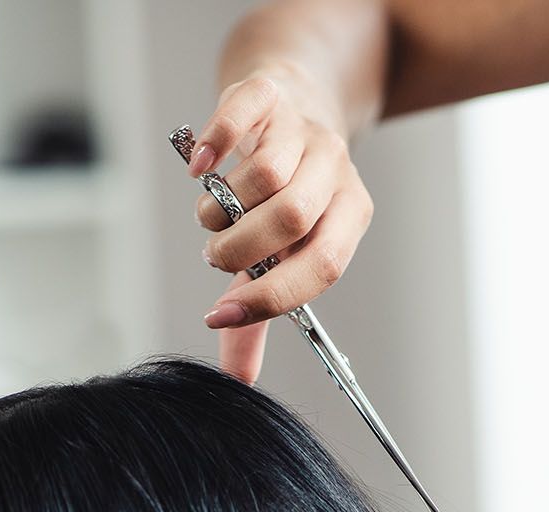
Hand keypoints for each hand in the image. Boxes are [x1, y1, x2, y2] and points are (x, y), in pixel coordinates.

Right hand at [187, 69, 375, 383]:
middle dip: (239, 249)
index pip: (323, 266)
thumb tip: (240, 381)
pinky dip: (212, 145)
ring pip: (260, 175)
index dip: (269, 297)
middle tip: (217, 256)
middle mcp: (334, 169)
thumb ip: (260, 310)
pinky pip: (238, 116)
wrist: (293, 103)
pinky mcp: (267, 94)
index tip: (221, 315)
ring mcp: (301, 129)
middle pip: (290, 218)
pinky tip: (198, 168)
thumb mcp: (283, 252)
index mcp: (349, 214)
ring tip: (210, 218)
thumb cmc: (286, 192)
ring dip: (219, 208)